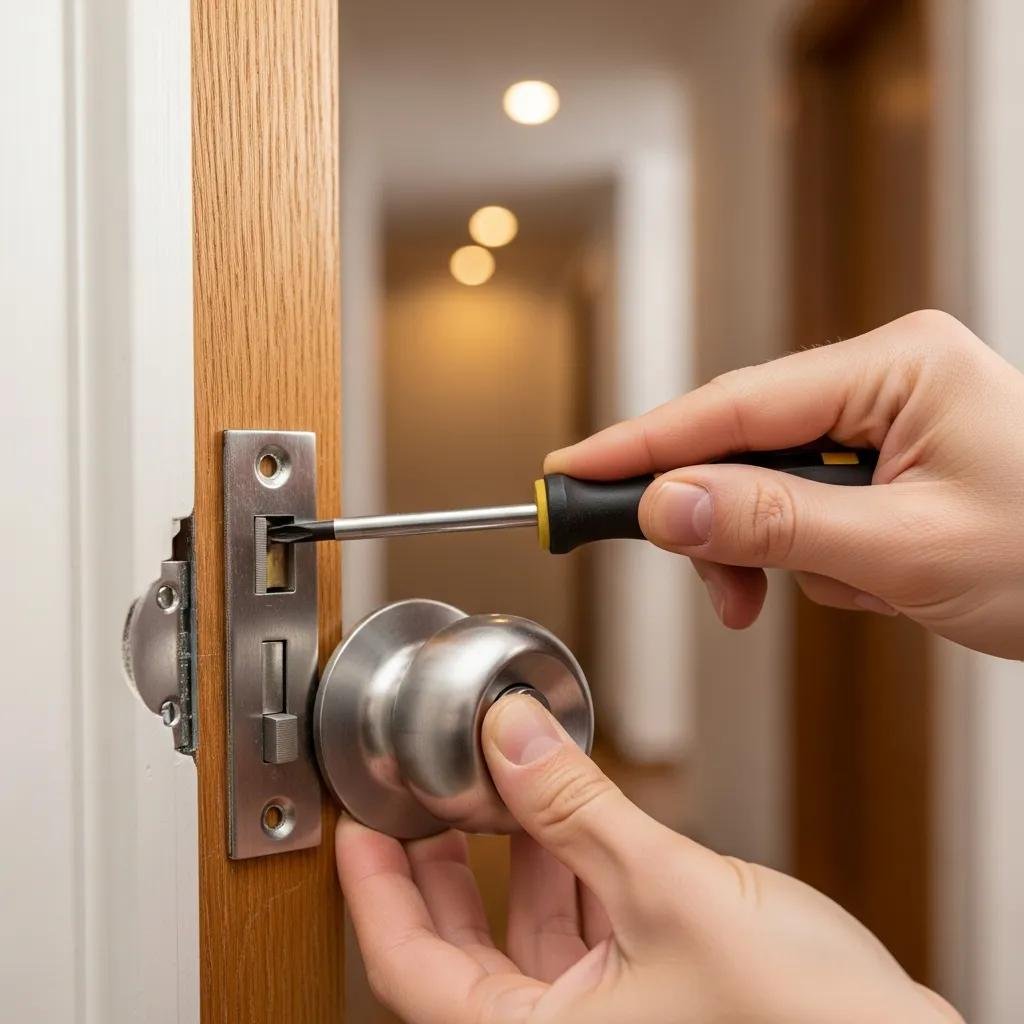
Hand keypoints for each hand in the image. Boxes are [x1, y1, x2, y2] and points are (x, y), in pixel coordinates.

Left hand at [337, 694, 960, 1022]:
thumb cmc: (805, 1023)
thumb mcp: (668, 891)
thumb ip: (578, 808)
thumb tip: (511, 734)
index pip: (407, 969)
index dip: (374, 888)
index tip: (358, 826)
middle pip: (456, 956)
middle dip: (435, 871)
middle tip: (416, 803)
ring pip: (521, 939)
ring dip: (508, 861)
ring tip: (492, 791)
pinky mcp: (650, 1003)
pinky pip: (579, 936)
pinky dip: (567, 875)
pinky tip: (572, 821)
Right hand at [546, 310, 1023, 658]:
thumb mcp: (908, 550)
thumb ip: (777, 524)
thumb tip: (668, 504)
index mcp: (895, 367)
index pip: (734, 404)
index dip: (643, 443)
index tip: (573, 470)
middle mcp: (883, 381)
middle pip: (742, 443)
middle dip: (724, 521)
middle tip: (719, 589)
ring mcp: (886, 423)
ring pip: (769, 485)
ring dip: (775, 552)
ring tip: (820, 594)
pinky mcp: (886, 468)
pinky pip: (807, 511)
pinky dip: (811, 560)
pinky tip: (860, 584)